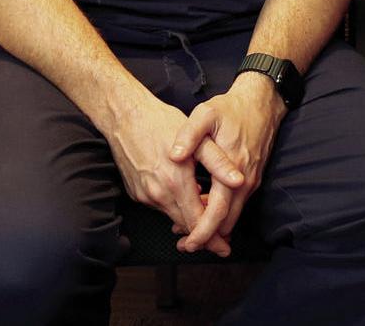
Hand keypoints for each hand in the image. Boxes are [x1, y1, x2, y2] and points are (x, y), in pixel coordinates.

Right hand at [104, 91, 242, 257]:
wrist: (125, 117)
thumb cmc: (163, 123)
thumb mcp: (198, 137)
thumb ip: (219, 162)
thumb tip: (239, 181)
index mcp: (176, 182)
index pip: (198, 222)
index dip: (214, 237)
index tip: (225, 247)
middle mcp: (158, 194)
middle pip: (185, 224)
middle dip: (204, 234)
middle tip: (223, 241)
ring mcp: (145, 196)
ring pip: (173, 216)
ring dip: (189, 219)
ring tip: (207, 216)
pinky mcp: (136, 193)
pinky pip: (161, 206)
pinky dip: (175, 207)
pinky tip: (186, 197)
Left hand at [167, 74, 286, 252]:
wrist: (262, 101)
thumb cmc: (232, 108)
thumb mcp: (206, 114)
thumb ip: (189, 135)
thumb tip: (174, 155)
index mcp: (232, 168)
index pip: (218, 211)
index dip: (203, 231)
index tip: (188, 243)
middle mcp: (244, 180)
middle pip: (227, 221)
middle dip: (207, 236)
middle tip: (184, 243)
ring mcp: (250, 180)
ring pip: (232, 214)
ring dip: (214, 225)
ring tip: (189, 230)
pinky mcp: (252, 177)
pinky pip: (236, 203)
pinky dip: (220, 212)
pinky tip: (204, 208)